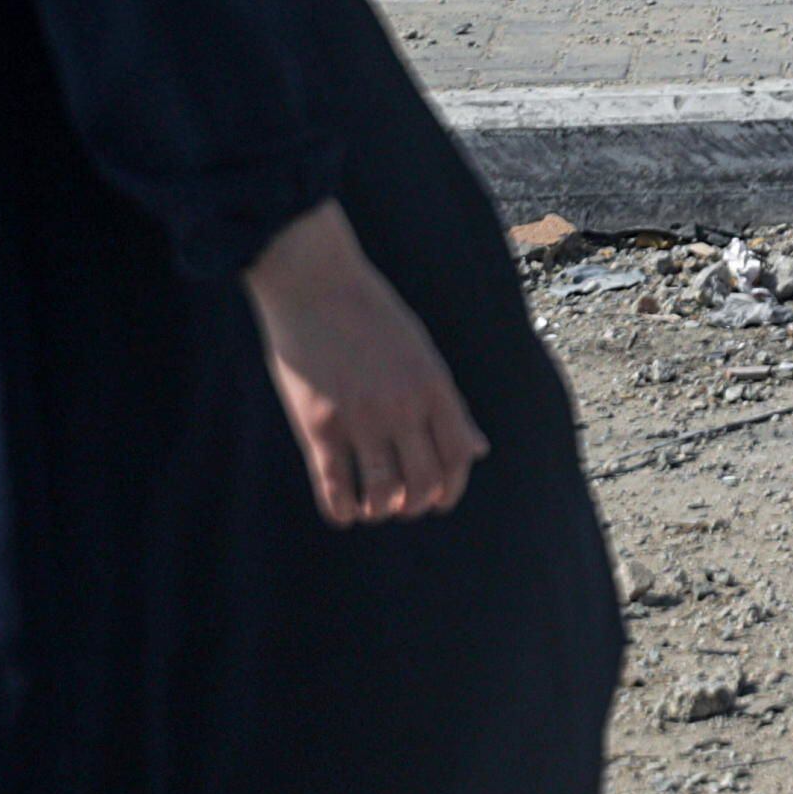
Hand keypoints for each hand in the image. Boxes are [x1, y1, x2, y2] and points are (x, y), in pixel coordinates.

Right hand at [244, 203, 484, 525]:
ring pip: (383, 495)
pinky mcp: (318, 426)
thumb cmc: (368, 313)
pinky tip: (344, 511)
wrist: (313, 281)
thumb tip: (479, 449)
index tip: (439, 499)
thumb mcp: (420, 352)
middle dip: (417, 504)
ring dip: (381, 510)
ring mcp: (361, 418)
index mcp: (433, 385)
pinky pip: (336, 489)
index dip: (452, 488)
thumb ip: (448, 404)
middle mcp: (403, 406)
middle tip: (403, 505)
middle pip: (424, 483)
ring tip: (373, 507)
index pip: (458, 455)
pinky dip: (343, 511)